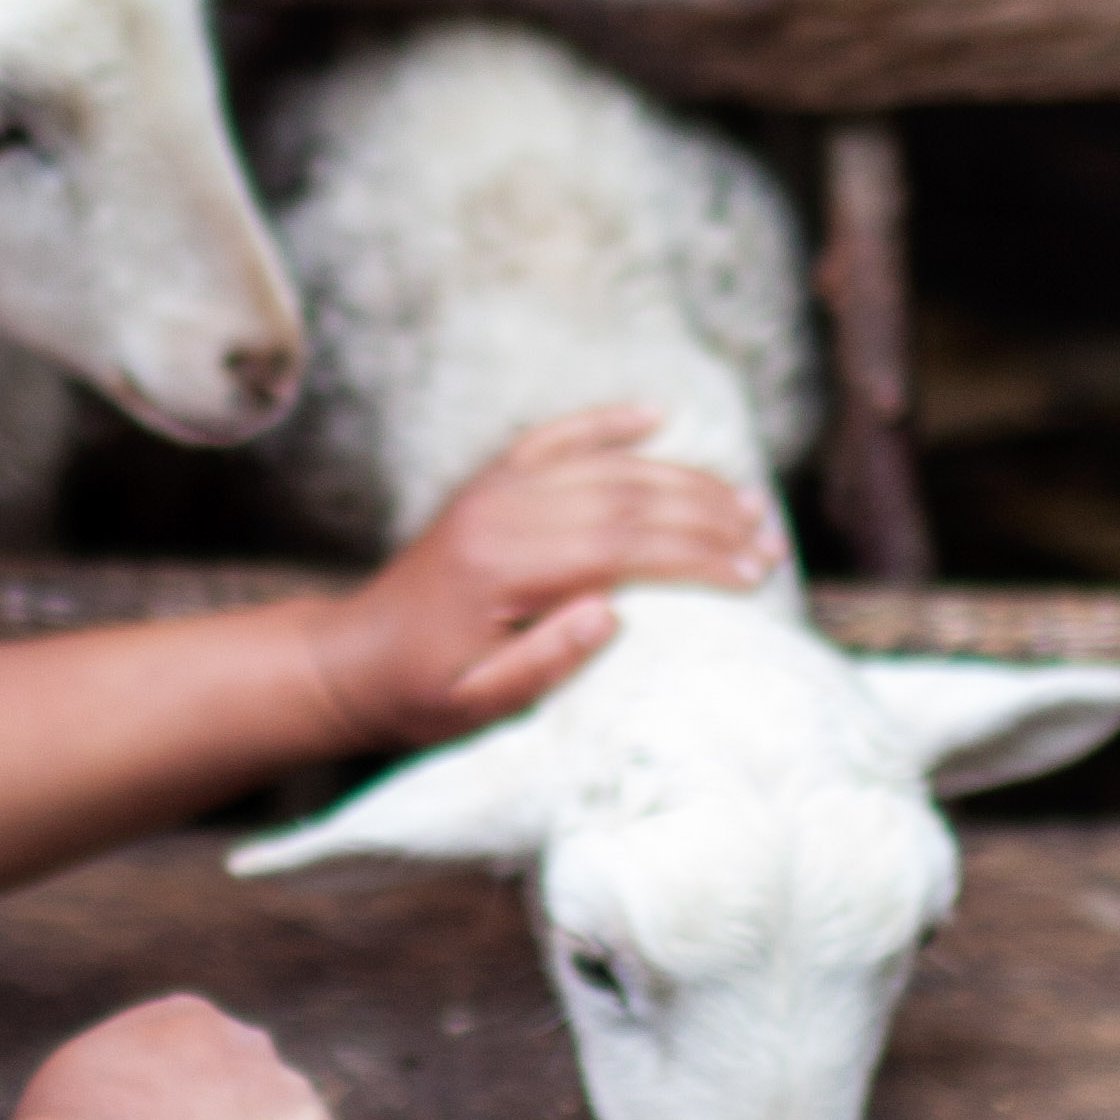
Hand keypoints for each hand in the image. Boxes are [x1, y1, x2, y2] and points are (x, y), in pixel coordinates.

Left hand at [307, 407, 780, 748]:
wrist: (350, 660)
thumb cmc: (419, 693)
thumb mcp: (478, 704)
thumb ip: (542, 662)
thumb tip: (610, 612)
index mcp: (501, 567)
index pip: (622, 546)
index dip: (696, 557)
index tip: (753, 574)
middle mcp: (500, 512)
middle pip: (626, 498)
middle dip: (706, 518)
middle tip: (769, 543)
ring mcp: (494, 490)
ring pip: (605, 466)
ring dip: (681, 480)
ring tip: (745, 503)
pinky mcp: (490, 484)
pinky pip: (556, 439)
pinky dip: (607, 424)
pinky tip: (656, 415)